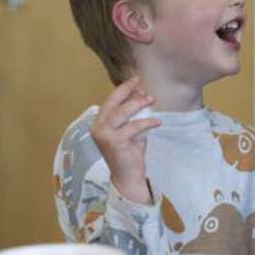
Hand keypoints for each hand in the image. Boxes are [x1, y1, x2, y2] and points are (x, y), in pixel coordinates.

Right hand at [89, 76, 160, 204]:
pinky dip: (146, 122)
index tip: (136, 79)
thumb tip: (141, 92)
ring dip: (137, 103)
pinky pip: (133, 127)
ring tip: (151, 99)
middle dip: (127, 90)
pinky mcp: (115, 142)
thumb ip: (133, 113)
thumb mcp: (131, 128)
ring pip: (121, 113)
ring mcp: (104, 135)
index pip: (110, 100)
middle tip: (141, 82)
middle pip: (113, 102)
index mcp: (99, 122)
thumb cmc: (129, 152)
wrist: (127, 175)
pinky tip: (157, 122)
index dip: (124, 89)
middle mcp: (98, 127)